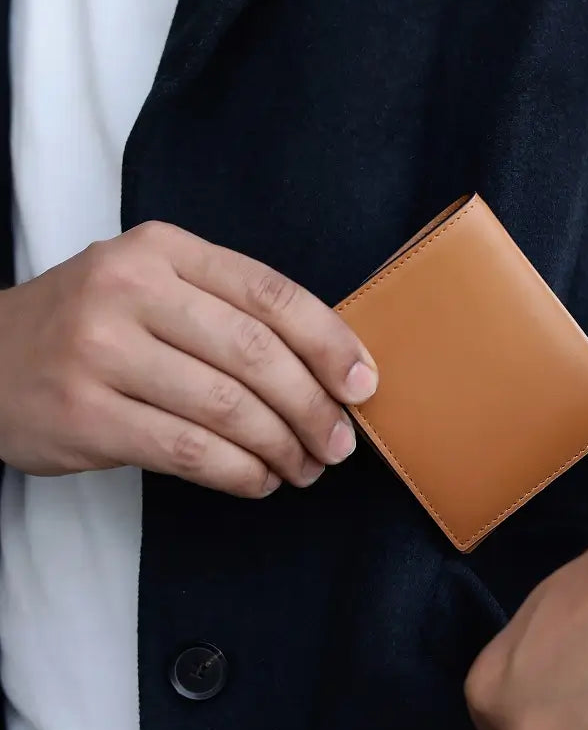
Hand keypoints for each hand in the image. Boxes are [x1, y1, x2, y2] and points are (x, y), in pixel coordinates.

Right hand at [0, 222, 377, 496]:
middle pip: (256, 355)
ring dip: (282, 448)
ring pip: (227, 408)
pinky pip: (187, 452)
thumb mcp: (156, 286)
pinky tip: (259, 480)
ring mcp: (99, 351)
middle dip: (314, 407)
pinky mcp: (82, 414)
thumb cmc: (95, 325)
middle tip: (339, 444)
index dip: (331, 342)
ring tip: (304, 467)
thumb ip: (231, 310)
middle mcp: (129, 289)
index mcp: (163, 249)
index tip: (364, 384)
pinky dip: (240, 473)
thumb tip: (333, 368)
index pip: (271, 294)